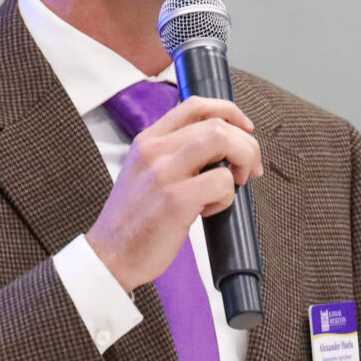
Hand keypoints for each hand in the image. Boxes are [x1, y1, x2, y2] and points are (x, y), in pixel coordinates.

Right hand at [85, 96, 261, 288]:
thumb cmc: (134, 219)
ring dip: (243, 160)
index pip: (195, 105)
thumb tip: (222, 148)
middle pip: (216, 123)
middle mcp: (154, 150)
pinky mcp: (176, 200)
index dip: (229, 111)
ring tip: (236, 184)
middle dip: (246, 144)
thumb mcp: (144, 171)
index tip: (245, 129)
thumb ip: (174, 153)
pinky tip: (209, 210)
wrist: (110, 255)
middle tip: (250, 169)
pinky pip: (222, 182)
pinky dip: (228, 196)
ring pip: (222, 141)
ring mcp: (164, 173)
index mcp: (148, 140)